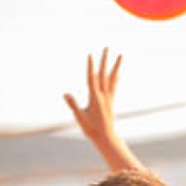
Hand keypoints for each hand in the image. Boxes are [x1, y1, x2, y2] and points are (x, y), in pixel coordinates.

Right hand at [64, 49, 142, 172]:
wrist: (106, 138)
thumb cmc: (92, 130)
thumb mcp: (80, 117)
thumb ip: (73, 105)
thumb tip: (65, 94)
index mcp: (95, 98)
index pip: (92, 79)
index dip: (91, 67)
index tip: (90, 55)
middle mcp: (104, 96)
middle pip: (104, 74)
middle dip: (104, 61)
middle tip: (106, 48)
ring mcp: (109, 98)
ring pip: (112, 79)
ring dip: (115, 67)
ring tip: (120, 56)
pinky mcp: (111, 102)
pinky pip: (114, 87)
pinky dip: (115, 79)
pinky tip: (118, 74)